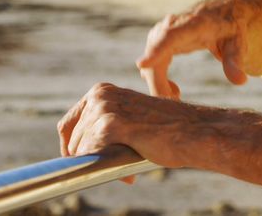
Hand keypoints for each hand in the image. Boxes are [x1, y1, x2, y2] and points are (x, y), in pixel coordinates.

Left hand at [57, 82, 198, 167]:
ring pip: (81, 152)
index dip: (72, 149)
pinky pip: (91, 157)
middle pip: (72, 142)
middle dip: (92, 159)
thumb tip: (76, 157)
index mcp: (101, 91)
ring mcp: (104, 108)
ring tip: (128, 164)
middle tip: (119, 164)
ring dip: (103, 165)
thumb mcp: (129, 121)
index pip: (67, 125)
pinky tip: (129, 171)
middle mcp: (99, 95)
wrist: (194, 132)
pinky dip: (108, 170)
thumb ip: (105, 129)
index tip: (81, 162)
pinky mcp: (111, 124)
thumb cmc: (168, 130)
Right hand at [136, 0, 261, 97]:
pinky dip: (158, 80)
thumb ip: (236, 61)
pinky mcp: (159, 40)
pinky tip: (175, 90)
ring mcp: (163, 31)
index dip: (156, 50)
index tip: (142, 64)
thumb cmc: (232, 28)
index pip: (172, 36)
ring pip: (150, 60)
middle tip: (175, 102)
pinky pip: (151, 63)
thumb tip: (240, 81)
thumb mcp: (238, 44)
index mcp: (195, 23)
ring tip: (178, 95)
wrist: (224, 12)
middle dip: (158, 82)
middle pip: (156, 54)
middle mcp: (174, 24)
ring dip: (158, 83)